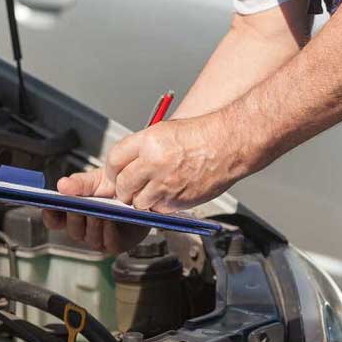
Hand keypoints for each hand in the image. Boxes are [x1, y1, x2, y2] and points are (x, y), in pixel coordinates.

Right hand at [42, 168, 149, 253]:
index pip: (54, 220)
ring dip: (93, 224)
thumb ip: (79, 183)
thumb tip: (61, 185)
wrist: (140, 191)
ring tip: (96, 211)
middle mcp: (84, 229)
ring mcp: (99, 238)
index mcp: (73, 214)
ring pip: (90, 237)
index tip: (48, 206)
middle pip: (73, 230)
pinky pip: (109, 242)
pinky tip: (110, 219)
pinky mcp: (116, 244)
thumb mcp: (95, 180)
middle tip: (77, 205)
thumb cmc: (114, 186)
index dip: (50, 216)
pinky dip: (109, 231)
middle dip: (74, 217)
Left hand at [108, 114, 242, 212]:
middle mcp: (154, 163)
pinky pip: (157, 209)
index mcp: (148, 142)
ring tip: (151, 189)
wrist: (228, 144)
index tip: (116, 173)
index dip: (113, 169)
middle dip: (123, 188)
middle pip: (122, 185)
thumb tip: (124, 166)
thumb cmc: (201, 135)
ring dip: (140, 199)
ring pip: (137, 202)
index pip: (114, 160)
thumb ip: (141, 149)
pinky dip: (159, 205)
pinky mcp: (178, 200)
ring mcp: (166, 184)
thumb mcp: (163, 131)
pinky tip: (168, 193)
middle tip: (130, 186)